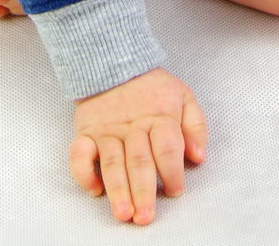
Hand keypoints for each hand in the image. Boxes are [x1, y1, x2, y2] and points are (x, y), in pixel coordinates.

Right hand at [70, 67, 207, 224]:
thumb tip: (198, 156)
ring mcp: (107, 131)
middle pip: (139, 161)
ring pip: (112, 162)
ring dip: (117, 189)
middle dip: (143, 191)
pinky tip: (94, 189)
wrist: (115, 63)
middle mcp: (132, 127)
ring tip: (123, 213)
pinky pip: (79, 153)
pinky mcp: (86, 132)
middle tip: (146, 216)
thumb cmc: (153, 88)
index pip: (167, 148)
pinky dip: (84, 172)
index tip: (175, 191)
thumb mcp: (183, 96)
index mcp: (159, 118)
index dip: (172, 172)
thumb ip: (195, 125)